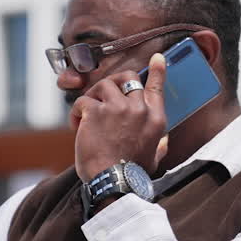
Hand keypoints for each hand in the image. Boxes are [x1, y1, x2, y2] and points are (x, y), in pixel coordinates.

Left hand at [70, 53, 169, 181]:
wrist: (113, 183)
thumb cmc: (132, 175)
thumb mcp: (153, 159)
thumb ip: (159, 146)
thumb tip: (164, 142)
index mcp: (155, 119)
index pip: (157, 87)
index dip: (158, 70)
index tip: (157, 57)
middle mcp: (139, 109)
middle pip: (128, 78)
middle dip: (114, 83)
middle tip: (103, 96)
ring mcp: (117, 108)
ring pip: (103, 85)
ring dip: (93, 97)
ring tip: (87, 116)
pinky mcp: (96, 112)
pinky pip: (83, 101)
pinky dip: (77, 112)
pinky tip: (77, 126)